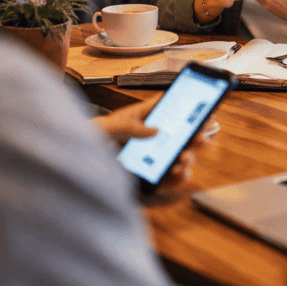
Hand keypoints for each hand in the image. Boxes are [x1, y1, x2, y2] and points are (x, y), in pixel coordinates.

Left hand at [94, 95, 216, 188]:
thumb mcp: (107, 127)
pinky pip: (171, 177)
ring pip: (181, 156)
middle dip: (196, 136)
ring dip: (188, 158)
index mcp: (146, 117)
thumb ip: (127, 126)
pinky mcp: (152, 174)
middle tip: (198, 139)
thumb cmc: (93, 137)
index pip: (172, 108)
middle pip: (183, 134)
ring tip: (183, 160)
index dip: (192, 107)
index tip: (206, 111)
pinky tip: (177, 175)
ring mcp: (154, 155)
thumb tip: (154, 131)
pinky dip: (177, 178)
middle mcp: (154, 136)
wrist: (79, 162)